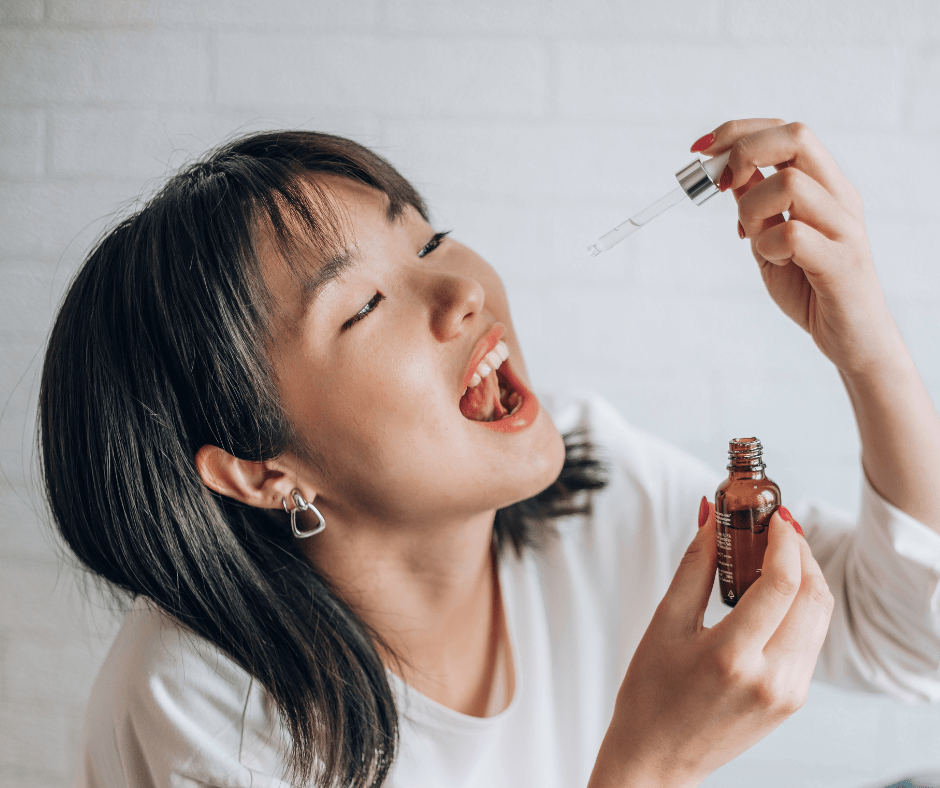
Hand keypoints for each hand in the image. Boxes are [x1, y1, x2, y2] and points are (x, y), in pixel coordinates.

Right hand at [587, 503, 833, 787]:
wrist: (657, 759)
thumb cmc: (649, 694)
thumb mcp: (665, 623)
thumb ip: (694, 565)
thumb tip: (711, 517)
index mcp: (733, 657)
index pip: (781, 584)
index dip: (784, 540)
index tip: (773, 515)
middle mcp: (771, 678)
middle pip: (814, 597)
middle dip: (802, 552)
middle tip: (777, 526)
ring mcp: (789, 693)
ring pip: (819, 617)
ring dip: (806, 577)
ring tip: (775, 553)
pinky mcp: (794, 700)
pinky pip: (810, 640)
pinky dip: (800, 606)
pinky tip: (773, 592)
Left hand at [694, 119, 902, 376]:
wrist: (852, 338)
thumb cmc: (812, 286)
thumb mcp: (773, 240)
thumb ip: (757, 207)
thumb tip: (729, 174)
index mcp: (825, 186)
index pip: (786, 131)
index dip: (739, 131)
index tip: (700, 148)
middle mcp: (839, 197)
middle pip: (796, 137)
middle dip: (744, 151)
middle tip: (720, 185)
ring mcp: (843, 228)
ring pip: (790, 184)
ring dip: (752, 210)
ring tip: (753, 240)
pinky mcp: (840, 262)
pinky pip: (792, 235)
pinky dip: (768, 247)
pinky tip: (774, 262)